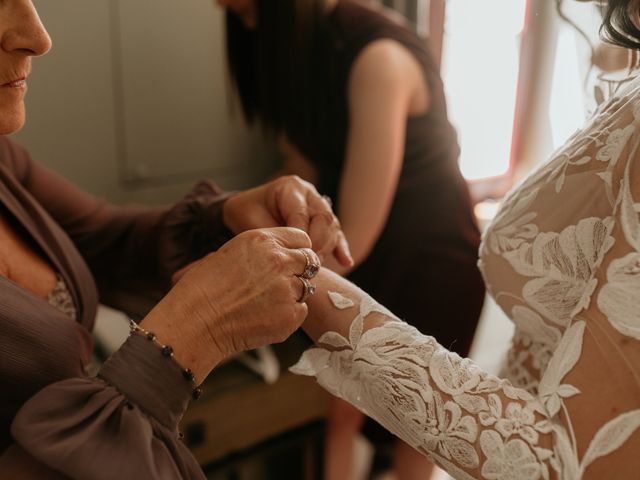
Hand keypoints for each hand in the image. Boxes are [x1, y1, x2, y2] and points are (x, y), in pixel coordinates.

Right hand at [142, 227, 320, 381]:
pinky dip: (289, 315)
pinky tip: (265, 317)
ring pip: (306, 287)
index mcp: (263, 240)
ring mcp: (287, 288)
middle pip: (310, 261)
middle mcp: (279, 260)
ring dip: (292, 294)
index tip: (291, 259)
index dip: (298, 249)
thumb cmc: (204, 288)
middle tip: (281, 283)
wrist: (196, 322)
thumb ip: (262, 249)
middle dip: (300, 270)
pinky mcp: (291, 315)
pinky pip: (301, 310)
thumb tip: (283, 253)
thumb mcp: (231, 252)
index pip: (302, 238)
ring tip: (265, 302)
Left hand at [223, 175, 352, 266]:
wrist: (246, 210)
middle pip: (324, 217)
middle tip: (309, 263)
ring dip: (327, 248)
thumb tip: (292, 254)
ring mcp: (319, 205)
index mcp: (291, 187)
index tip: (297, 256)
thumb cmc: (246, 213)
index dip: (302, 236)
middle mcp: (309, 193)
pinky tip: (346, 261)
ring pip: (333, 226)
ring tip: (316, 266)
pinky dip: (341, 248)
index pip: (302, 213)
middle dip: (318, 243)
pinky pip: (336, 233)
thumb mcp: (252, 221)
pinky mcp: (324, 220)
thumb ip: (273, 235)